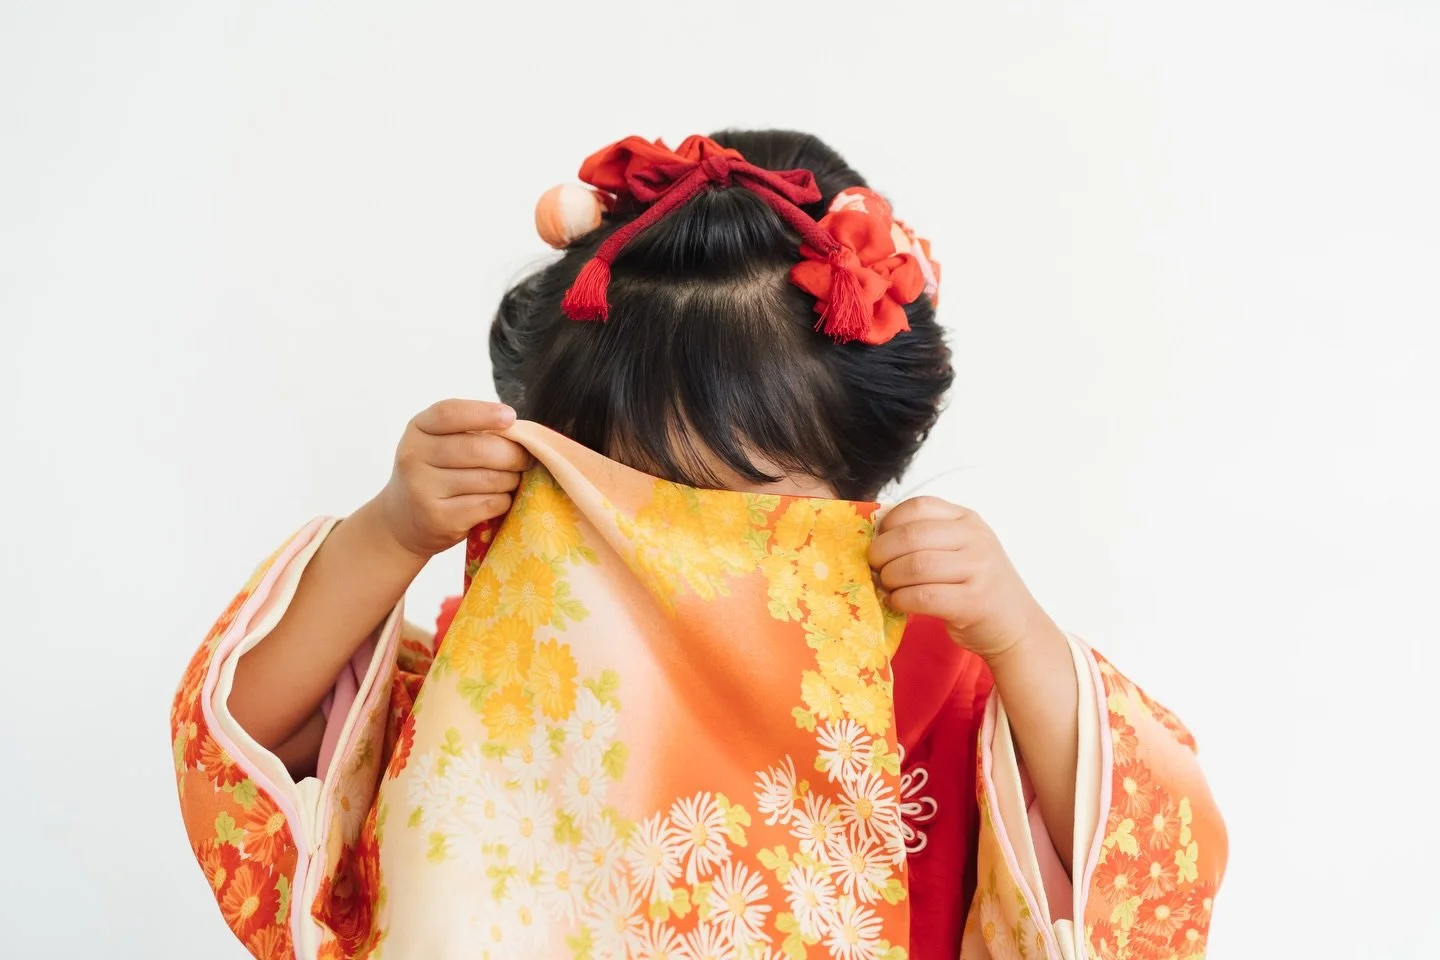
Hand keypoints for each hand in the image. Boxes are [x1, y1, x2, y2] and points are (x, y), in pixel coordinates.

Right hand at [372, 399, 533, 558]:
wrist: (403, 521)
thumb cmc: (434, 474)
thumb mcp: (438, 443)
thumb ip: (470, 432)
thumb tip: (520, 433)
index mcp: (417, 429)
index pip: (449, 413)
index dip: (484, 413)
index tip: (511, 416)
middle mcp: (414, 457)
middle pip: (477, 449)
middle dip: (513, 454)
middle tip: (525, 459)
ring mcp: (423, 489)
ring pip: (488, 479)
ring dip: (510, 480)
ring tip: (509, 480)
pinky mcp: (438, 518)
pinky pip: (489, 504)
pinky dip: (503, 501)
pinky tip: (498, 499)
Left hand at [869, 496, 1061, 660]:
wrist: (1015, 627)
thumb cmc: (976, 587)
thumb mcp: (960, 550)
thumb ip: (927, 537)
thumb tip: (874, 537)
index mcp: (967, 519)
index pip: (919, 506)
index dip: (889, 523)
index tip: (878, 540)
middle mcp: (976, 539)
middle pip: (911, 536)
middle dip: (881, 553)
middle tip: (874, 568)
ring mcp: (979, 569)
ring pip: (915, 566)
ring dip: (889, 578)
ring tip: (886, 587)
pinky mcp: (974, 602)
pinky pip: (923, 596)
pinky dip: (901, 600)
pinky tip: (898, 603)